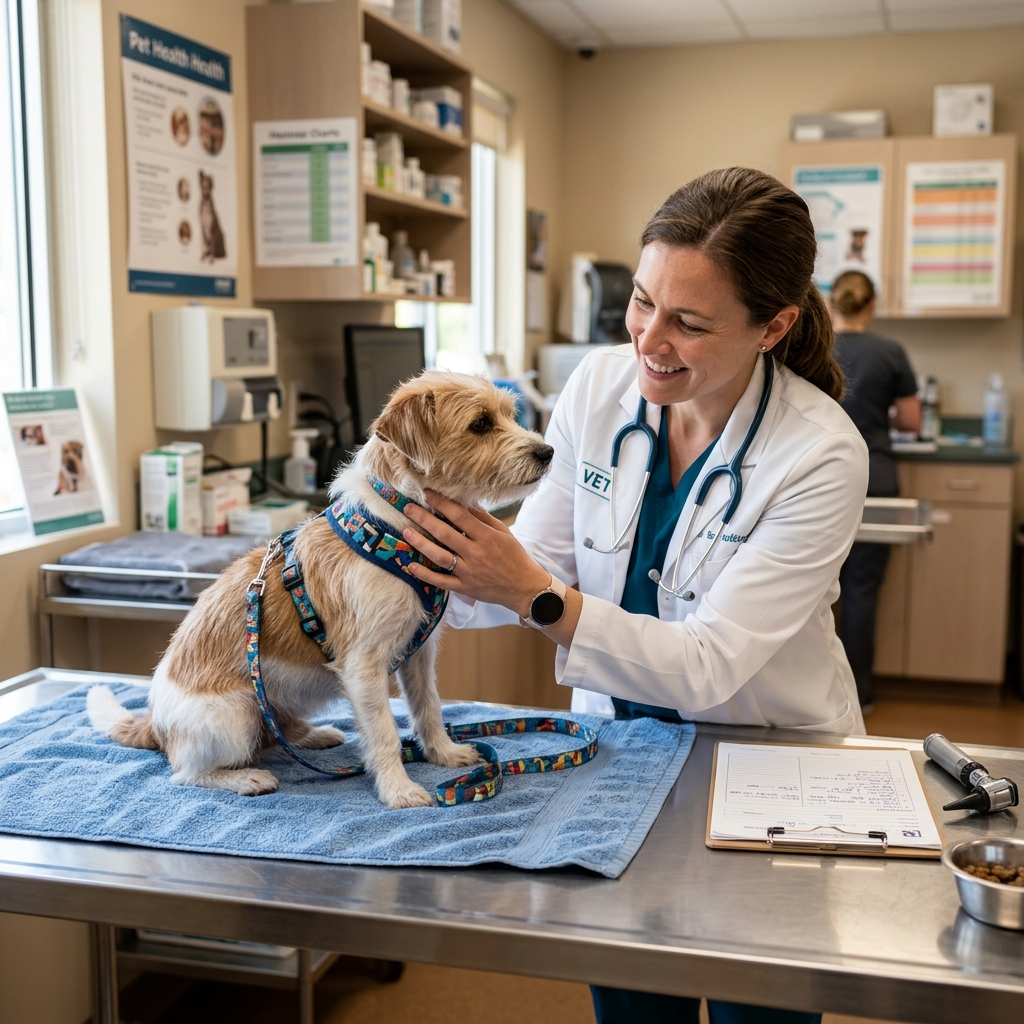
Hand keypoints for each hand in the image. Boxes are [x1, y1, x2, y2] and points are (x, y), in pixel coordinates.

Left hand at [402, 491, 550, 617]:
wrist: (525, 588)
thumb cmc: (514, 556)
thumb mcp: (503, 533)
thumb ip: (483, 518)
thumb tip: (464, 501)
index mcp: (487, 537)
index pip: (460, 515)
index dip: (442, 502)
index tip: (427, 493)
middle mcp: (476, 553)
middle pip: (445, 534)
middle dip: (424, 519)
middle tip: (407, 508)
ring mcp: (469, 572)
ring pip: (440, 556)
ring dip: (421, 543)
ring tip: (406, 531)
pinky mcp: (465, 588)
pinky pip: (441, 581)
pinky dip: (425, 574)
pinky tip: (410, 565)